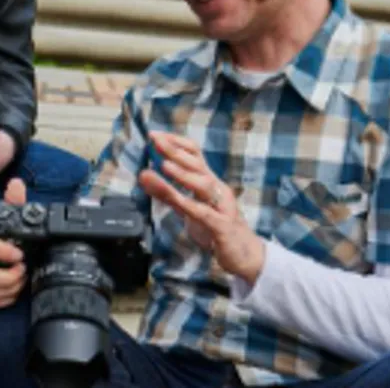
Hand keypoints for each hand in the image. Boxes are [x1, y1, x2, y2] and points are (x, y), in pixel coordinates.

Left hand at [137, 132, 265, 284]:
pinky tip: (176, 198)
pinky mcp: (223, 227)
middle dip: (174, 150)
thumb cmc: (216, 227)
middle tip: (155, 139)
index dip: (175, 142)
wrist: (246, 255)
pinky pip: (205, 213)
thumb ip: (166, 193)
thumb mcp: (187, 208)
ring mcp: (222, 206)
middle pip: (196, 164)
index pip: (194, 154)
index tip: (154, 134)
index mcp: (209, 182)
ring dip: (183, 174)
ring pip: (204, 185)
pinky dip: (190, 204)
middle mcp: (217, 189)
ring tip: (164, 165)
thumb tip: (143, 174)